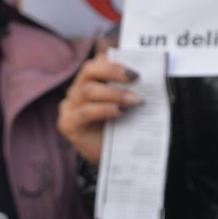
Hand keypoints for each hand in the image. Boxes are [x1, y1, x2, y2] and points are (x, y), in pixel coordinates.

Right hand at [57, 51, 141, 165]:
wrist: (115, 157)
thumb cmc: (124, 125)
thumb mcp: (130, 103)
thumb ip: (133, 88)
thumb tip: (150, 74)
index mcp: (93, 80)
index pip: (99, 61)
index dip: (116, 61)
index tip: (136, 66)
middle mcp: (78, 89)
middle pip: (90, 69)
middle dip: (113, 70)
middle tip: (135, 77)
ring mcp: (70, 105)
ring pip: (88, 90)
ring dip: (114, 94)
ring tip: (134, 101)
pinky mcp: (67, 123)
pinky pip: (84, 112)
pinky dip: (103, 110)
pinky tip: (119, 112)